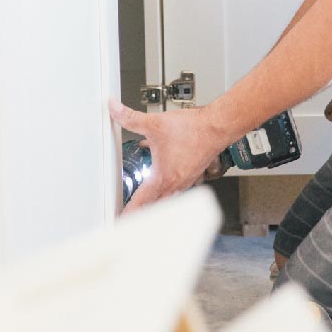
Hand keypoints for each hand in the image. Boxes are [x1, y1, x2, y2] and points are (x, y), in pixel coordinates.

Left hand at [109, 98, 233, 210]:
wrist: (217, 127)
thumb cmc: (193, 129)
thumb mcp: (155, 123)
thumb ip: (131, 118)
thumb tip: (115, 110)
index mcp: (163, 177)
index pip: (141, 202)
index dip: (128, 214)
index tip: (119, 221)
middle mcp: (175, 183)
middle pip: (154, 207)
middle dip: (140, 214)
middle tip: (127, 217)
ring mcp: (185, 181)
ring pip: (166, 200)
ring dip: (154, 204)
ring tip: (142, 205)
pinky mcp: (191, 175)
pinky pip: (176, 191)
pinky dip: (165, 192)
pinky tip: (161, 181)